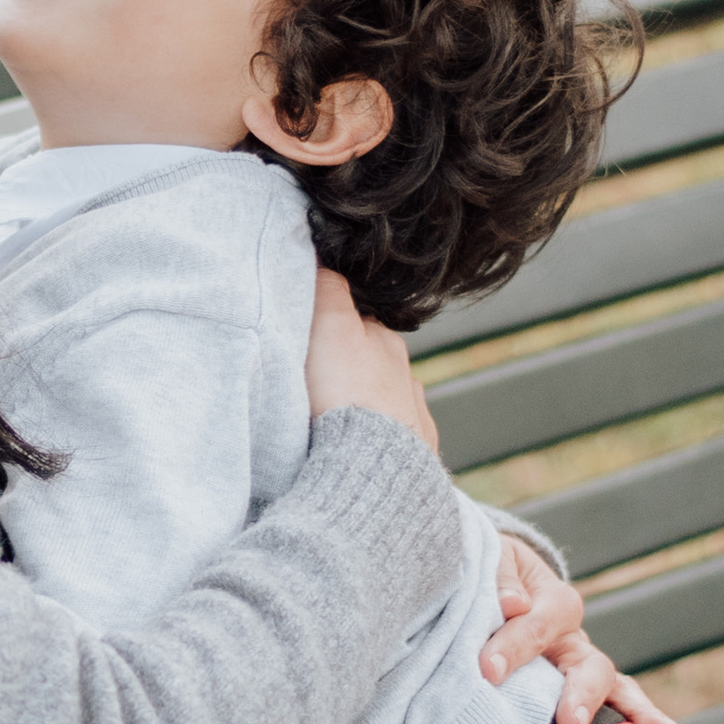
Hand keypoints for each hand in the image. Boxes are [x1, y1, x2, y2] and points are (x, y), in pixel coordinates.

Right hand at [305, 270, 438, 450]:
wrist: (369, 464)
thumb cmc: (345, 394)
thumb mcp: (329, 325)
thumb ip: (328, 288)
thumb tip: (324, 259)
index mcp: (387, 343)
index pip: (358, 324)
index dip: (332, 328)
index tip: (310, 338)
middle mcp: (407, 378)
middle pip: (374, 364)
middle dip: (351, 369)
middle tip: (316, 382)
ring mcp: (413, 418)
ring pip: (386, 403)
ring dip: (364, 406)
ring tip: (333, 420)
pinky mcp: (412, 456)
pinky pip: (392, 441)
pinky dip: (375, 439)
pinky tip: (358, 447)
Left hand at [482, 537, 678, 723]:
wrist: (491, 585)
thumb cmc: (489, 576)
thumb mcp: (491, 560)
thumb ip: (501, 576)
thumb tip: (515, 605)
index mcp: (551, 601)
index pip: (538, 624)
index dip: (514, 646)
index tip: (488, 670)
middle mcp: (574, 640)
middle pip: (591, 665)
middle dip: (582, 694)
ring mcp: (581, 669)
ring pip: (615, 691)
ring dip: (633, 714)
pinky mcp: (576, 694)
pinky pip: (613, 709)